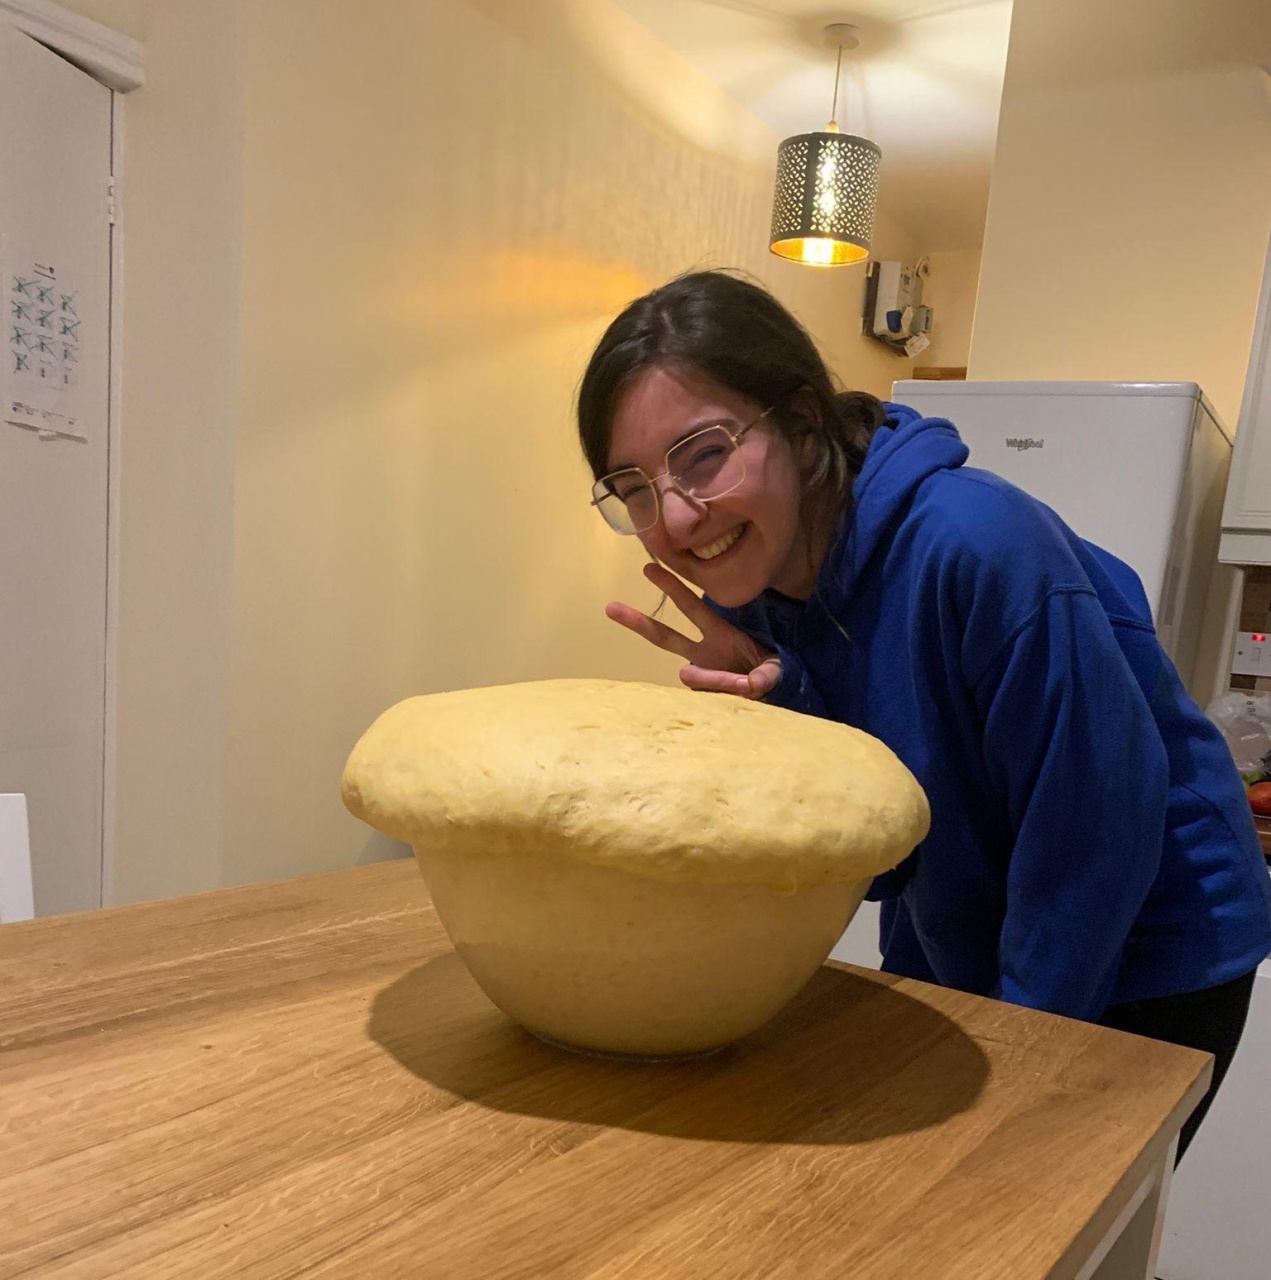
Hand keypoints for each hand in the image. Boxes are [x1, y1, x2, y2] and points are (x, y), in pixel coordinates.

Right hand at [605, 562, 780, 698]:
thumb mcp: (774, 670)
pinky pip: (706, 694)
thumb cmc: (773, 672)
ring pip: (689, 676)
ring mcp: (700, 674)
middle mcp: (702, 652)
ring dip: (717, 679)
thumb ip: (765, 676)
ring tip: (744, 682)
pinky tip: (742, 692)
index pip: (691, 607)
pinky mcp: (702, 693)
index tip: (649, 568)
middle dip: (638, 622)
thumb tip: (749, 685)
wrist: (773, 694)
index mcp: (718, 633)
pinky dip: (727, 694)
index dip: (672, 587)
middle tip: (610, 607)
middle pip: (664, 637)